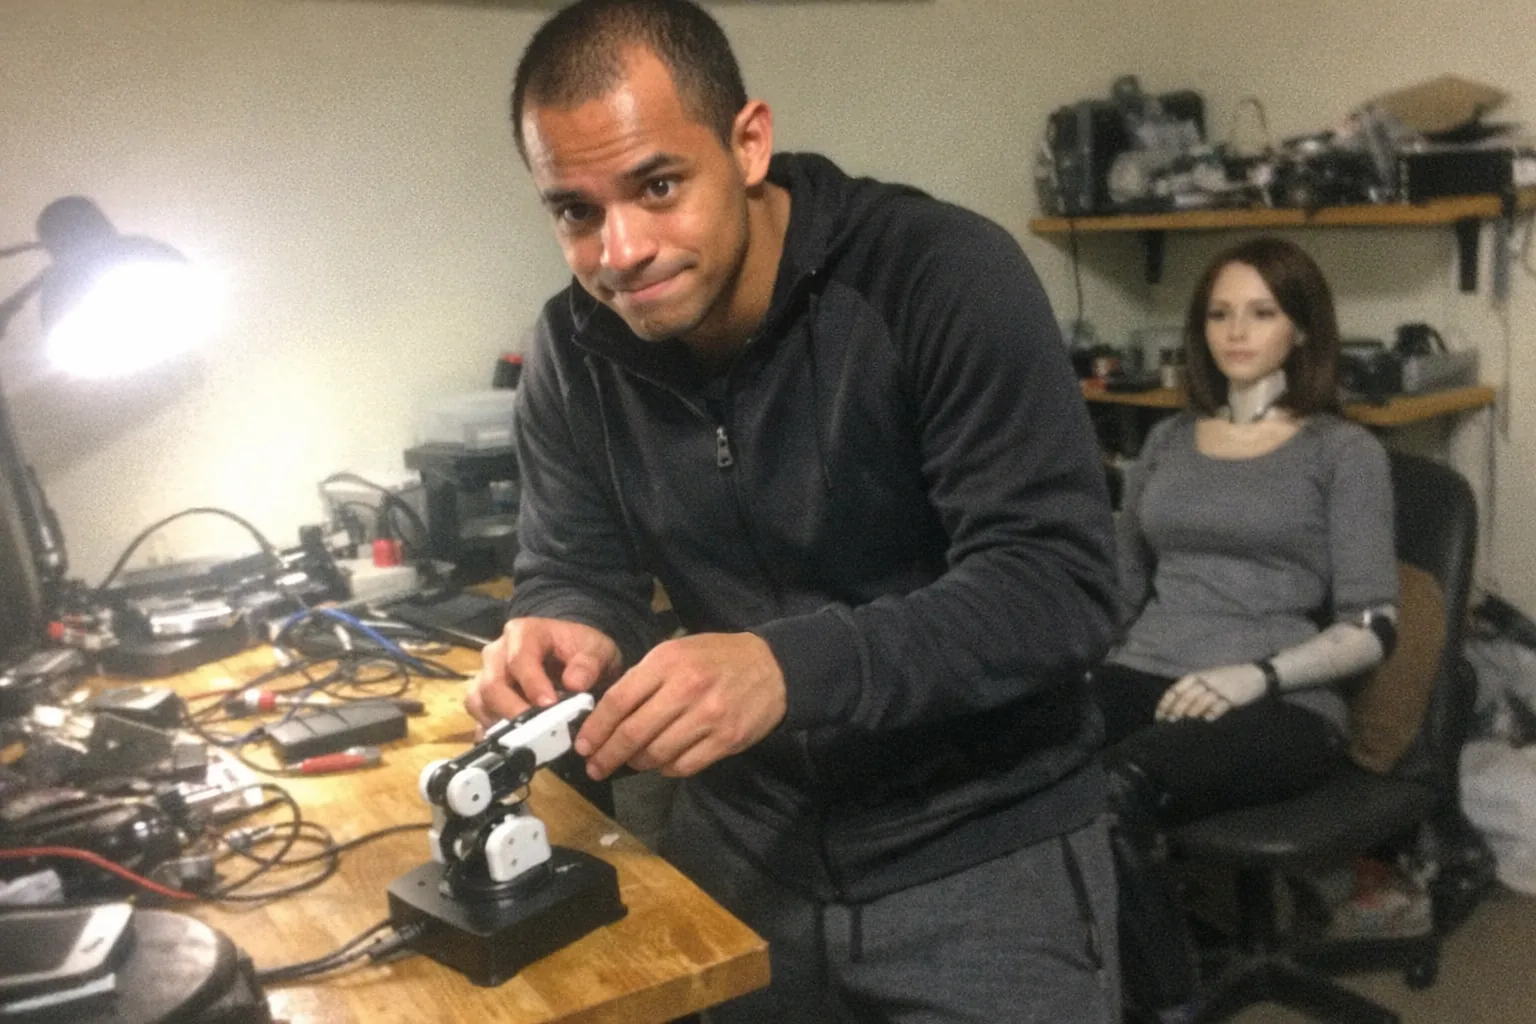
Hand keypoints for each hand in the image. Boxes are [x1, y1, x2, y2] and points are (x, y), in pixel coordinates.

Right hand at [465, 617, 621, 727]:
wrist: (572, 654)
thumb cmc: (581, 650)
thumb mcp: (595, 649)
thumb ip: (589, 663)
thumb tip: (575, 683)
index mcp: (523, 633)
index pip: (519, 658)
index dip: (532, 683)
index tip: (549, 705)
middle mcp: (497, 653)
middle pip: (492, 684)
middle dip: (512, 711)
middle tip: (536, 731)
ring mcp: (486, 676)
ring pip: (479, 702)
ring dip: (500, 724)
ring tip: (527, 739)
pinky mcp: (484, 700)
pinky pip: (478, 718)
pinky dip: (492, 733)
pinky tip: (511, 745)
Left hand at [574, 632, 786, 780]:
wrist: (773, 668)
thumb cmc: (716, 658)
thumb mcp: (677, 651)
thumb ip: (644, 678)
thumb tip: (606, 713)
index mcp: (668, 662)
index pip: (619, 701)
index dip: (597, 728)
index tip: (584, 745)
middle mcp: (686, 689)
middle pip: (634, 732)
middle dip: (608, 755)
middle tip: (595, 768)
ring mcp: (708, 717)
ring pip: (657, 754)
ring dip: (637, 763)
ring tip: (630, 762)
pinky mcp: (726, 740)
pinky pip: (683, 765)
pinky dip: (666, 768)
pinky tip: (662, 763)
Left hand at [1155, 662, 1265, 722]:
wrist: (1255, 674)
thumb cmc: (1227, 679)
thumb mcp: (1208, 679)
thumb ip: (1193, 690)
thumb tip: (1174, 709)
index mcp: (1197, 676)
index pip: (1176, 689)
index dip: (1166, 703)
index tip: (1159, 716)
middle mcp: (1206, 681)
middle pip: (1186, 696)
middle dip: (1176, 710)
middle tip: (1171, 722)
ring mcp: (1220, 688)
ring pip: (1200, 701)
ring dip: (1192, 713)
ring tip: (1187, 722)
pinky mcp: (1233, 697)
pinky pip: (1220, 706)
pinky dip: (1212, 713)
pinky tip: (1207, 720)